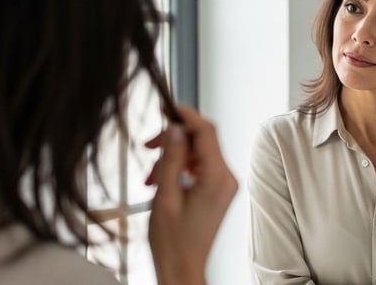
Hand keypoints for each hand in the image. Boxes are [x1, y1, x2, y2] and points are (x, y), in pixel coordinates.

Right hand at [145, 105, 237, 284]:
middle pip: (202, 140)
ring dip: (173, 156)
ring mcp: (224, 185)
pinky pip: (199, 166)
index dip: (186, 115)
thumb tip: (176, 128)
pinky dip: (179, 167)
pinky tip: (160, 181)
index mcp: (217, 178)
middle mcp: (226, 178)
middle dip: (174, 139)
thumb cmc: (173, 242)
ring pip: (198, 152)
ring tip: (150, 175)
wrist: (182, 269)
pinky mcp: (217, 190)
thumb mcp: (165, 195)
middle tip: (149, 145)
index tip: (167, 108)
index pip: (206, 132)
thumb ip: (172, 158)